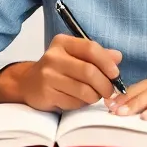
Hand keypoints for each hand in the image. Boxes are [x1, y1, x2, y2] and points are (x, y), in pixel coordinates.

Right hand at [0, 34, 122, 110]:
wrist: (28, 84)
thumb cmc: (58, 69)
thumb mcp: (76, 57)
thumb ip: (97, 56)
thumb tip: (118, 57)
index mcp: (63, 43)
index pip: (90, 48)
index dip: (107, 63)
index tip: (115, 74)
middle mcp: (53, 57)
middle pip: (89, 71)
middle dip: (105, 84)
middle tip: (109, 91)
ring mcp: (48, 76)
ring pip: (83, 90)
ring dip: (95, 96)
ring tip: (94, 96)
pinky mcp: (46, 93)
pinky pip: (73, 102)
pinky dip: (81, 104)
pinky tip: (78, 100)